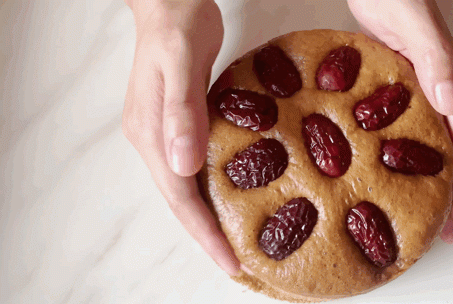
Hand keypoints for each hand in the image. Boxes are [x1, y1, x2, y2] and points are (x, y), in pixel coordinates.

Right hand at [122, 0, 240, 274]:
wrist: (170, 3)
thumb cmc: (177, 26)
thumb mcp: (181, 62)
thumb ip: (182, 112)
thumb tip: (183, 166)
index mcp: (151, 133)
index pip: (179, 196)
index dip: (205, 232)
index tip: (230, 261)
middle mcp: (154, 141)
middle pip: (180, 201)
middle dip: (208, 236)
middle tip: (239, 264)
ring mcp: (166, 134)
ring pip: (187, 188)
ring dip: (210, 218)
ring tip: (237, 243)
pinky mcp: (182, 124)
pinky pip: (196, 168)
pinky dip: (213, 190)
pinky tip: (233, 198)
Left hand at [348, 0, 452, 242]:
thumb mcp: (412, 19)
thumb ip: (433, 56)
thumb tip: (452, 102)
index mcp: (444, 79)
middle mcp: (433, 88)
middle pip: (450, 149)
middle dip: (450, 192)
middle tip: (440, 230)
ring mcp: (410, 87)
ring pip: (424, 141)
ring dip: (424, 178)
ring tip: (415, 211)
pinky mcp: (388, 84)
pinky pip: (397, 126)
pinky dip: (396, 152)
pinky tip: (378, 169)